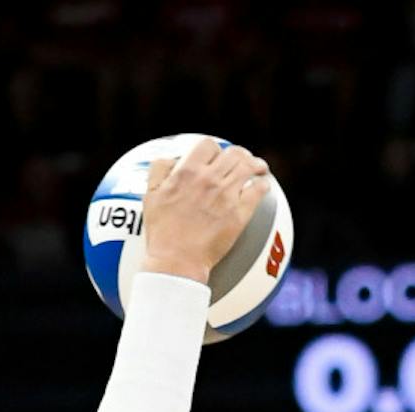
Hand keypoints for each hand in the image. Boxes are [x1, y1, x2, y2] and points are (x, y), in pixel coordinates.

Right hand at [140, 137, 271, 289]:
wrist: (176, 264)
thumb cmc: (161, 235)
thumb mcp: (150, 197)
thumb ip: (159, 171)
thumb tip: (172, 159)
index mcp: (187, 172)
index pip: (207, 145)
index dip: (214, 149)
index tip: (216, 156)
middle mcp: (209, 179)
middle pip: (233, 153)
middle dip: (239, 154)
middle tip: (243, 160)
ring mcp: (226, 195)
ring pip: (248, 167)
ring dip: (256, 165)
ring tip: (259, 168)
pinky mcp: (239, 214)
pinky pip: (258, 191)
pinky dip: (262, 185)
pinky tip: (263, 187)